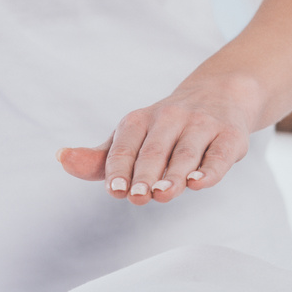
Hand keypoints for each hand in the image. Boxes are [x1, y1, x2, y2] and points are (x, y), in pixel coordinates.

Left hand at [56, 85, 256, 204]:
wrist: (221, 94)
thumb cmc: (163, 129)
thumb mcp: (129, 138)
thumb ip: (98, 159)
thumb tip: (61, 158)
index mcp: (138, 121)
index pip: (124, 146)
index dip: (118, 169)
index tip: (115, 190)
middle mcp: (169, 118)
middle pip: (153, 151)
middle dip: (144, 175)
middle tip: (137, 197)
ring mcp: (201, 125)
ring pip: (185, 153)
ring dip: (174, 175)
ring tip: (163, 195)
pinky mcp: (230, 135)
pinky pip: (219, 154)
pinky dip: (209, 170)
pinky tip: (198, 183)